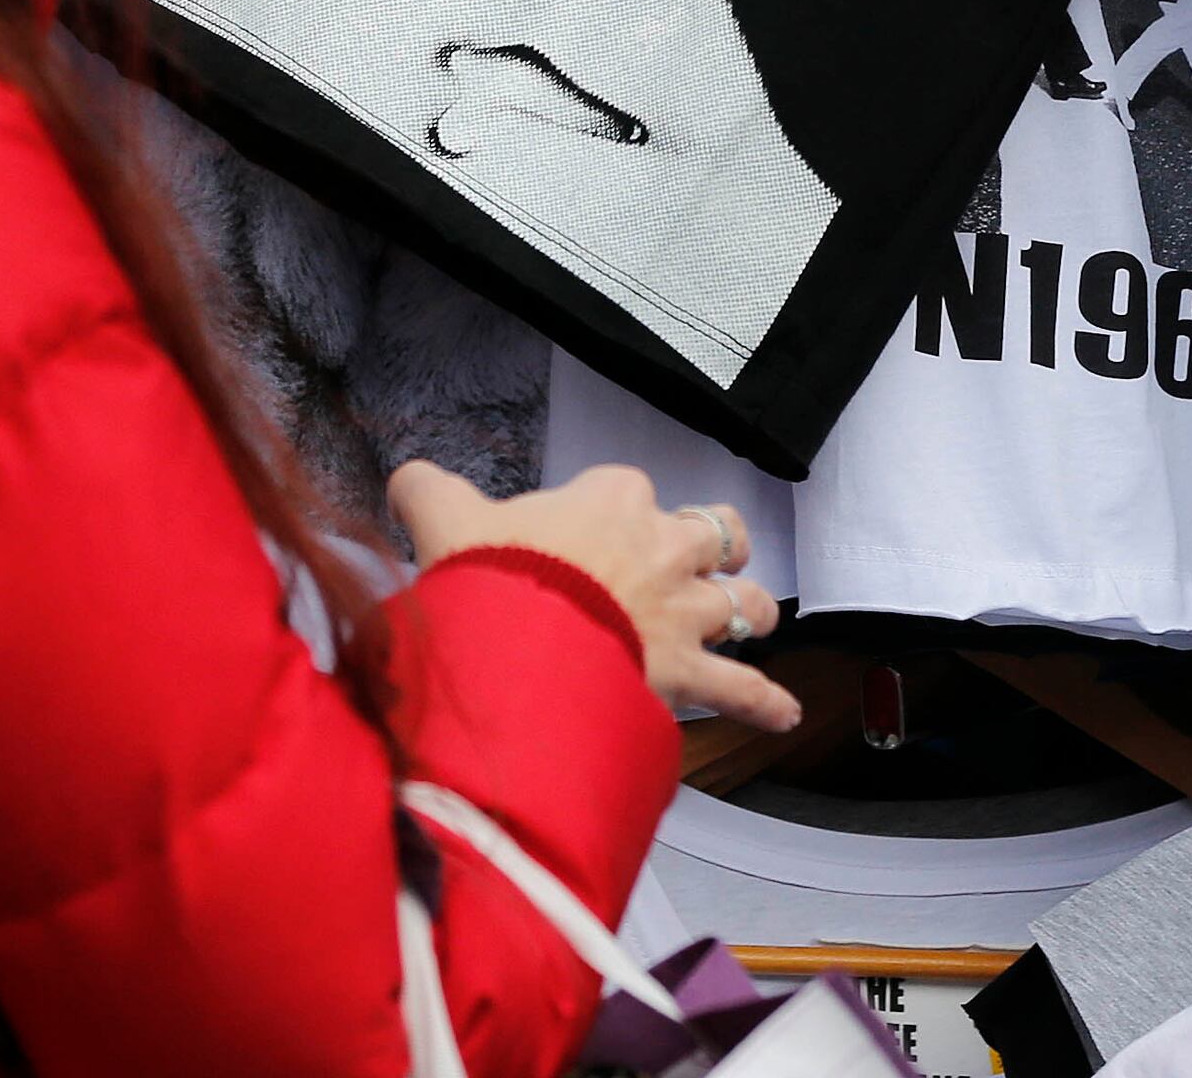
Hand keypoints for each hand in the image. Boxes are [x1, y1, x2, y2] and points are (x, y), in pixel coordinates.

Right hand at [389, 461, 799, 731]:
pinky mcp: (688, 670)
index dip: (610, 505)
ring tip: (750, 622)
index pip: (625, 486)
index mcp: (610, 500)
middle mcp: (661, 548)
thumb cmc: (492, 579)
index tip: (587, 529)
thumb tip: (406, 479)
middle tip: (693, 563)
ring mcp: (681, 611)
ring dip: (748, 612)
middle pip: (710, 532)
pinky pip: (741, 687)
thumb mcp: (445, 520)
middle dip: (710, 546)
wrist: (520, 644)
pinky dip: (764, 701)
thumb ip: (428, 492)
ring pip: (743, 602)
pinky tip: (784, 712)